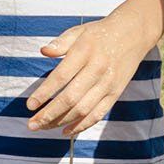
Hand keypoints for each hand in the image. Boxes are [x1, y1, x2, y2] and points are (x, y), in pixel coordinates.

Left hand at [27, 11, 151, 136]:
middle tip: (32, 125)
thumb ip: (60, 43)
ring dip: (61, 122)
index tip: (29, 105)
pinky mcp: (116, 93)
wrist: (134, 33)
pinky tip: (64, 131)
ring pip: (83, 109)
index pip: (61, 77)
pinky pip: (98, 114)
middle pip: (71, 98)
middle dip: (49, 114)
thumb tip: (43, 51)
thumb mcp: (79, 31)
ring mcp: (108, 83)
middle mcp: (98, 69)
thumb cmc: (99, 33)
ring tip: (43, 127)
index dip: (44, 93)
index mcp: (85, 52)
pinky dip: (81, 125)